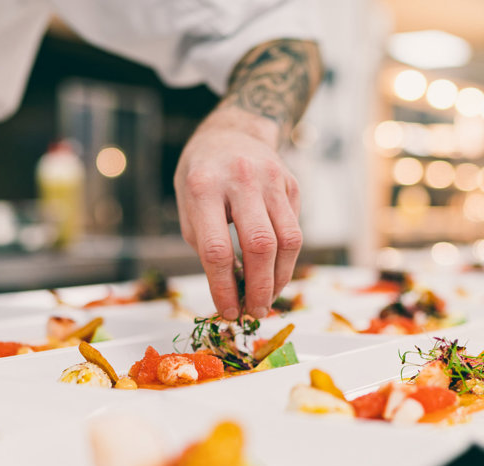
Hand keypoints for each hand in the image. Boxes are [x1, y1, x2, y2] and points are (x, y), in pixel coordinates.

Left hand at [175, 106, 302, 319]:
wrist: (231, 133)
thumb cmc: (202, 178)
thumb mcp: (188, 206)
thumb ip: (206, 245)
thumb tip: (233, 291)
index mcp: (204, 186)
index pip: (217, 249)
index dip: (223, 288)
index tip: (227, 312)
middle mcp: (241, 179)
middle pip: (259, 245)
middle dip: (259, 288)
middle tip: (254, 313)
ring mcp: (272, 178)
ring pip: (288, 240)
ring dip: (279, 279)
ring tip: (267, 299)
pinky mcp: (292, 184)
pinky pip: (295, 231)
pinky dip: (286, 261)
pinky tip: (274, 274)